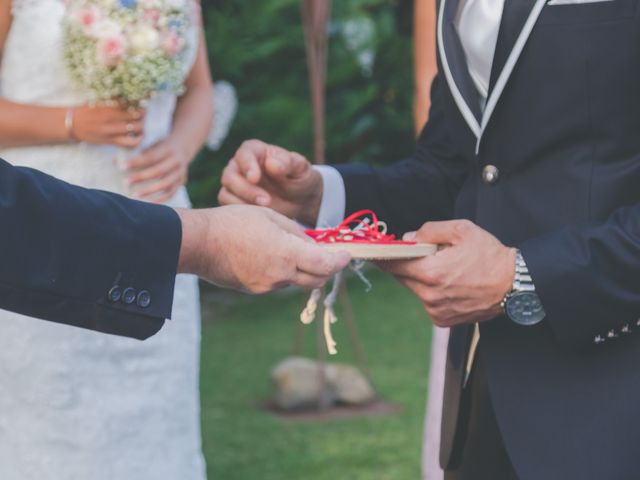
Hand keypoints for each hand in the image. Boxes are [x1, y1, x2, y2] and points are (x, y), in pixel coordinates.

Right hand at [72, 104, 144, 148]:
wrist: (72, 124)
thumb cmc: (85, 110)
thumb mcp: (97, 101)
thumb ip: (111, 99)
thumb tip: (126, 94)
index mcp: (108, 106)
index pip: (130, 103)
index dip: (139, 103)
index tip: (142, 102)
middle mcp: (111, 119)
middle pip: (136, 116)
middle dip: (143, 114)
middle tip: (143, 113)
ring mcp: (112, 131)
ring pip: (136, 129)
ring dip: (142, 126)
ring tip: (142, 124)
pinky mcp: (111, 141)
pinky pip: (129, 144)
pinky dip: (137, 141)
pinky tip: (139, 137)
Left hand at [127, 138, 189, 202]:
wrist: (183, 147)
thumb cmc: (161, 146)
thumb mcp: (151, 144)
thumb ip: (135, 152)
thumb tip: (115, 162)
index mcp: (168, 148)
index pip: (151, 156)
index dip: (137, 162)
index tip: (122, 167)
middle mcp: (176, 161)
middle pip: (158, 171)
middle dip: (141, 177)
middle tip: (125, 183)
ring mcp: (180, 173)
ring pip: (166, 184)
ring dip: (149, 191)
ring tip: (134, 196)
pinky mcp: (181, 182)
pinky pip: (171, 193)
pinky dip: (160, 200)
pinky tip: (148, 203)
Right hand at [176, 205, 350, 292]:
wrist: (198, 243)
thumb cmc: (232, 222)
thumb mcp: (270, 217)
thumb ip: (295, 232)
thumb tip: (309, 243)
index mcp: (287, 253)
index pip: (325, 265)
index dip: (339, 262)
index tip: (345, 256)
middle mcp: (280, 275)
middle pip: (316, 279)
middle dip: (325, 268)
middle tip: (326, 255)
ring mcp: (266, 286)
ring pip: (295, 281)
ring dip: (301, 269)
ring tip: (288, 249)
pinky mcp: (254, 291)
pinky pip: (277, 283)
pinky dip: (282, 272)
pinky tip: (267, 256)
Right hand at [218, 139, 323, 224]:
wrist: (299, 200)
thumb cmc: (299, 178)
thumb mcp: (300, 168)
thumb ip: (288, 163)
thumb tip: (270, 164)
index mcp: (255, 151)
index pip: (244, 154)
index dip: (247, 165)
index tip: (255, 178)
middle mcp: (240, 165)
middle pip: (230, 175)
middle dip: (246, 190)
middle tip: (266, 201)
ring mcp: (234, 183)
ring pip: (226, 193)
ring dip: (243, 204)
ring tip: (265, 210)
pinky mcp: (234, 200)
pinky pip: (228, 207)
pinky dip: (241, 214)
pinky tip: (259, 216)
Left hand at [380, 220, 515, 326]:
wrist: (514, 285)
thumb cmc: (490, 256)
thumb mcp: (461, 230)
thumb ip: (430, 230)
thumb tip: (408, 237)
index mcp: (431, 273)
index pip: (392, 264)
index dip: (384, 254)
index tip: (377, 249)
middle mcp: (429, 296)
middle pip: (401, 277)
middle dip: (406, 263)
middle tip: (421, 253)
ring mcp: (435, 310)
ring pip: (414, 289)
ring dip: (421, 278)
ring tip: (444, 268)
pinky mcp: (442, 320)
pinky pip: (427, 301)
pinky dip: (432, 291)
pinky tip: (450, 284)